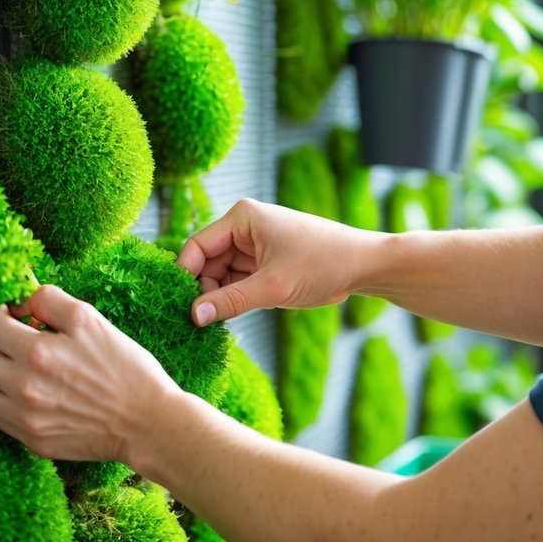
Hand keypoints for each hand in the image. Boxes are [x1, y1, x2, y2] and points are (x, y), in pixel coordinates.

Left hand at [0, 285, 176, 469]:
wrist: (146, 422)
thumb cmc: (124, 367)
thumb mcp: (91, 320)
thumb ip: (49, 300)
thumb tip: (20, 302)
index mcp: (38, 353)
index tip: (13, 317)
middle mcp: (24, 389)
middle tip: (17, 343)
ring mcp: (25, 419)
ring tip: (16, 369)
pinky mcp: (32, 440)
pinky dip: (3, 401)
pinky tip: (30, 393)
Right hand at [178, 198, 375, 326]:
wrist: (363, 266)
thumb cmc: (322, 264)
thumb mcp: (273, 287)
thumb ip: (230, 302)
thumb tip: (193, 316)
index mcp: (241, 218)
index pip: (197, 246)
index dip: (186, 276)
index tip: (180, 307)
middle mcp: (244, 228)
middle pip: (207, 262)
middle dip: (204, 290)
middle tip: (200, 322)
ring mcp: (254, 246)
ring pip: (221, 275)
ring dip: (220, 297)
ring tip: (219, 322)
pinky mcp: (264, 264)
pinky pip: (237, 282)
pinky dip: (233, 299)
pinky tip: (232, 318)